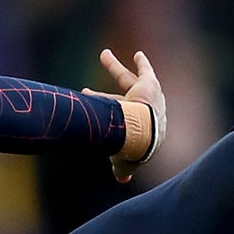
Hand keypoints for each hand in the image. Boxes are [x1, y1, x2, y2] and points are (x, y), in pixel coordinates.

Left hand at [87, 49, 164, 182]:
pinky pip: (146, 71)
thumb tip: (122, 180)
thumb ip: (123, 169)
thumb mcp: (126, 161)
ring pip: (127, 80)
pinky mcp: (150, 85)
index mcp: (139, 131)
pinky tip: (138, 54)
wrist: (144, 135)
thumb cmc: (134, 149)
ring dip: (114, 68)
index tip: (95, 120)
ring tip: (102, 54)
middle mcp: (146, 113)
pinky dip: (143, 63)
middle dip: (103, 97)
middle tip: (84, 92)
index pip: (121, 124)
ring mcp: (149, 97)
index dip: (109, 122)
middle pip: (119, 100)